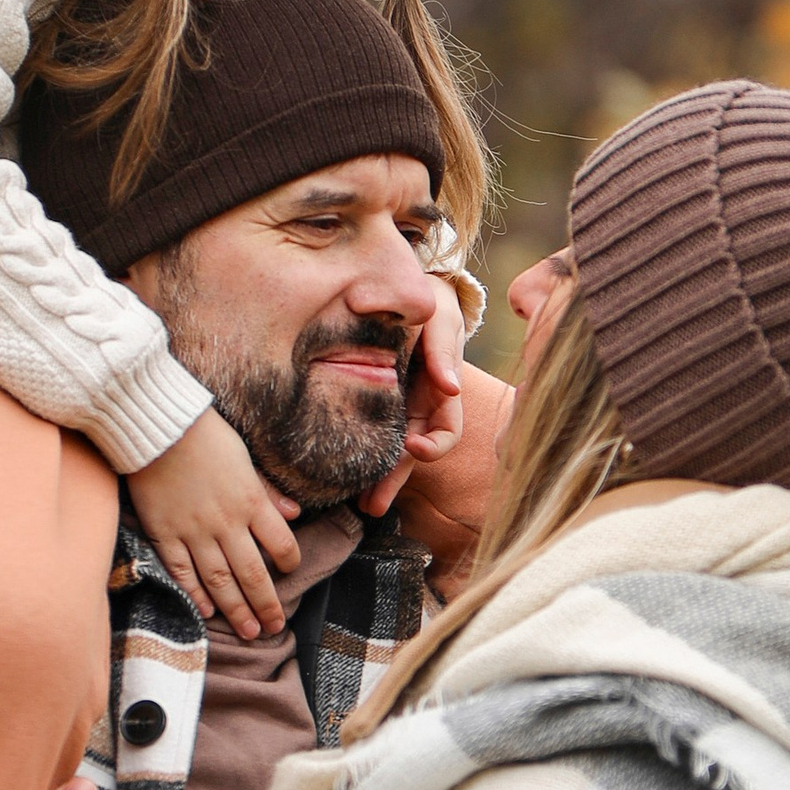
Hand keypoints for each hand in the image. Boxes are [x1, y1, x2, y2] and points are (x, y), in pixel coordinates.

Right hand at [127, 405, 300, 637]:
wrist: (158, 427)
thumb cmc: (204, 434)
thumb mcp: (245, 457)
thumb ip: (268, 490)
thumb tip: (296, 514)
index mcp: (250, 501)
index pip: (281, 543)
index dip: (289, 562)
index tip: (290, 572)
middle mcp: (226, 523)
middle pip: (253, 573)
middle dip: (266, 604)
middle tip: (274, 627)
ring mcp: (194, 531)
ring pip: (219, 580)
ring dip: (236, 609)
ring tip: (249, 631)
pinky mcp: (164, 533)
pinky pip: (182, 571)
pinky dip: (195, 594)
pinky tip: (207, 612)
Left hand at [364, 285, 474, 516]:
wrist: (399, 285)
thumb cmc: (429, 300)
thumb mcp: (440, 317)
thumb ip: (443, 348)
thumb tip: (451, 386)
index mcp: (440, 392)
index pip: (446, 432)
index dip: (434, 446)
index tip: (414, 449)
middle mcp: (418, 406)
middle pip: (412, 454)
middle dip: (394, 480)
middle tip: (372, 505)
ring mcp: (393, 406)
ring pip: (387, 451)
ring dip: (375, 479)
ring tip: (357, 504)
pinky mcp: (368, 400)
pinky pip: (364, 430)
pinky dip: (356, 450)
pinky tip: (338, 469)